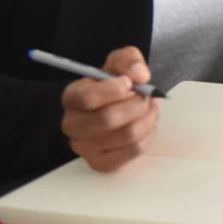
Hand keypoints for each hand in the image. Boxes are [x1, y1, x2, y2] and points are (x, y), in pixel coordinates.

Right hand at [60, 46, 159, 171]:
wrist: (115, 105)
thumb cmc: (114, 83)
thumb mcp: (120, 62)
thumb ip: (129, 61)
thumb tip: (140, 76)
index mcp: (71, 97)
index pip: (88, 98)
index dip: (115, 90)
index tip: (130, 83)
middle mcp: (72, 125)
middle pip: (108, 119)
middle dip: (137, 104)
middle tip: (148, 96)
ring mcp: (84, 147)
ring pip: (126, 135)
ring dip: (148, 118)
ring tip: (151, 107)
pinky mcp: (101, 162)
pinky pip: (133, 150)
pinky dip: (148, 134)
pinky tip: (147, 123)